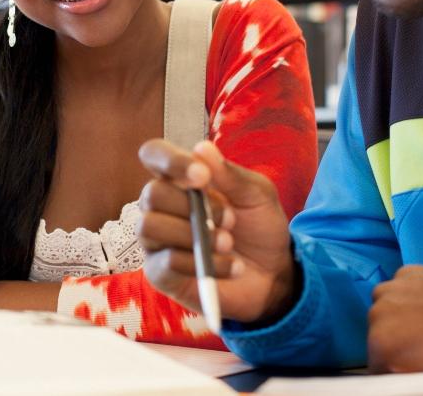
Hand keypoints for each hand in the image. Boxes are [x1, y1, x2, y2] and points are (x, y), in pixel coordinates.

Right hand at [137, 139, 295, 323]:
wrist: (273, 275)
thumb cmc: (259, 228)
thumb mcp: (257, 196)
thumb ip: (231, 175)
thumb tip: (202, 148)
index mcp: (181, 179)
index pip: (154, 154)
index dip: (169, 160)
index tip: (202, 176)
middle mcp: (162, 207)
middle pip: (151, 194)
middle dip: (192, 206)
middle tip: (229, 220)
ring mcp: (158, 241)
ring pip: (149, 227)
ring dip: (192, 234)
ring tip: (228, 243)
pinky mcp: (161, 273)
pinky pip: (165, 263)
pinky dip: (201, 264)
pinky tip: (229, 267)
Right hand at [368, 265, 422, 372]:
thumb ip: (400, 374)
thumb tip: (393, 371)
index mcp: (381, 342)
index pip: (374, 363)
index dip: (392, 366)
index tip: (407, 365)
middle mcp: (379, 310)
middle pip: (377, 332)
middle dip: (396, 339)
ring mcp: (393, 287)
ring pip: (385, 307)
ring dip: (399, 315)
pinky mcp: (409, 271)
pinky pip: (399, 287)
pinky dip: (410, 295)